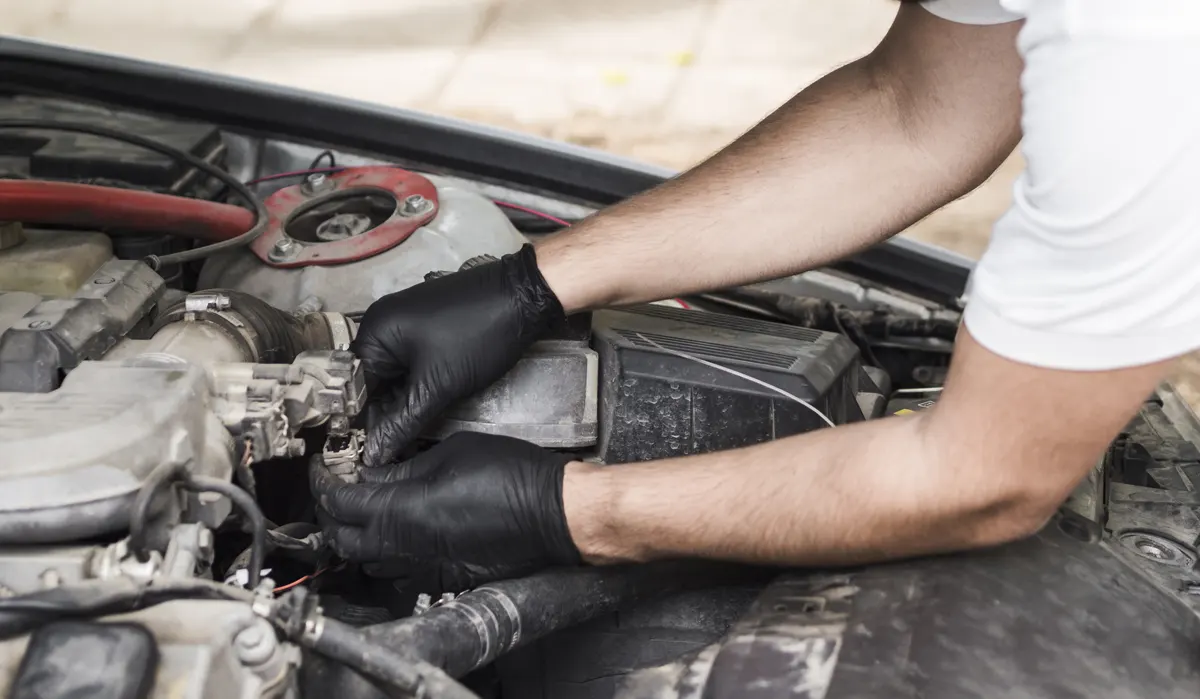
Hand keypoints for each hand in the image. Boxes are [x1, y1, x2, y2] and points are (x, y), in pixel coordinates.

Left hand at [310, 432, 580, 588]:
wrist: (552, 512)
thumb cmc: (511, 476)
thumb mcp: (448, 454)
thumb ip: (402, 468)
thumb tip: (371, 474)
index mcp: (400, 512)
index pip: (338, 503)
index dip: (322, 482)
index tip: (321, 467)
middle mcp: (405, 546)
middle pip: (342, 540)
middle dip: (330, 513)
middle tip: (335, 487)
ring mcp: (423, 565)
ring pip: (367, 561)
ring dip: (356, 535)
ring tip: (362, 509)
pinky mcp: (443, 574)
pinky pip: (398, 569)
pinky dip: (385, 551)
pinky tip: (397, 529)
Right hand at [352, 244, 563, 464]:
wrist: (523, 296)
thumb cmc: (478, 334)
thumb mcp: (437, 386)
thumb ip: (402, 422)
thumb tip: (374, 453)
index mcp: (374, 332)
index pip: (353, 387)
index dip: (359, 422)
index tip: (365, 454)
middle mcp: (383, 325)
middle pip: (372, 382)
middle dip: (380, 416)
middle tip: (388, 452)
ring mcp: (406, 325)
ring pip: (394, 377)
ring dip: (399, 404)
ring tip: (405, 437)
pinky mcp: (427, 329)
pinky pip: (411, 365)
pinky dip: (415, 388)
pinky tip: (422, 410)